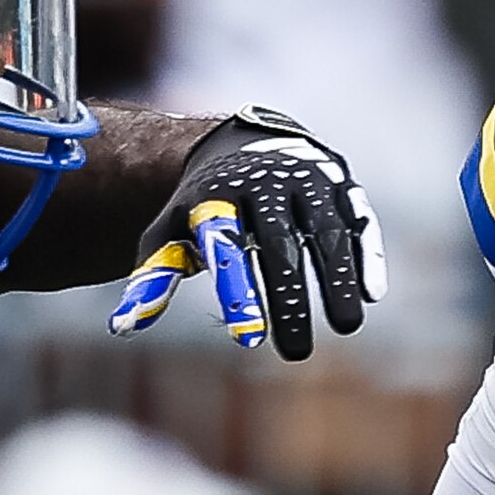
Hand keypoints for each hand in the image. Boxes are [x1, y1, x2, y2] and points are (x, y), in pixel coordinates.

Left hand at [107, 109, 380, 358]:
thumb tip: (122, 328)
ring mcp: (307, 180)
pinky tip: (372, 294)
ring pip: (326, 232)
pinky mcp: (341, 183)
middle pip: (279, 246)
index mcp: (217, 198)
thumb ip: (152, 278)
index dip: (239, 293)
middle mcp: (265, 184)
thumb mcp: (170, 232)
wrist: (242, 143)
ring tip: (345, 326)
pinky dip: (366, 253)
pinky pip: (358, 220)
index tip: (249, 340)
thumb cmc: (202, 206)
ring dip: (338, 279)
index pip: (227, 249)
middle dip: (289, 299)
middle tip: (295, 352)